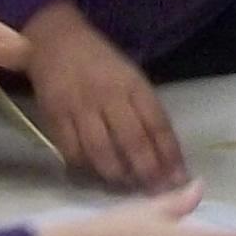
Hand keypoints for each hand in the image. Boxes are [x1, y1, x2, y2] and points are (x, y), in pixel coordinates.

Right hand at [20, 1, 184, 188]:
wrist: (55, 42)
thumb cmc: (101, 63)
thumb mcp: (131, 77)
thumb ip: (146, 112)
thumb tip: (167, 156)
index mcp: (132, 84)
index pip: (157, 123)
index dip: (170, 154)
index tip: (180, 179)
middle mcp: (107, 95)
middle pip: (132, 141)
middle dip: (148, 172)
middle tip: (157, 192)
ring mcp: (79, 107)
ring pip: (101, 152)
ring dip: (118, 176)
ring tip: (129, 187)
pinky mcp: (55, 118)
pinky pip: (73, 152)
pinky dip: (87, 170)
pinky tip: (97, 177)